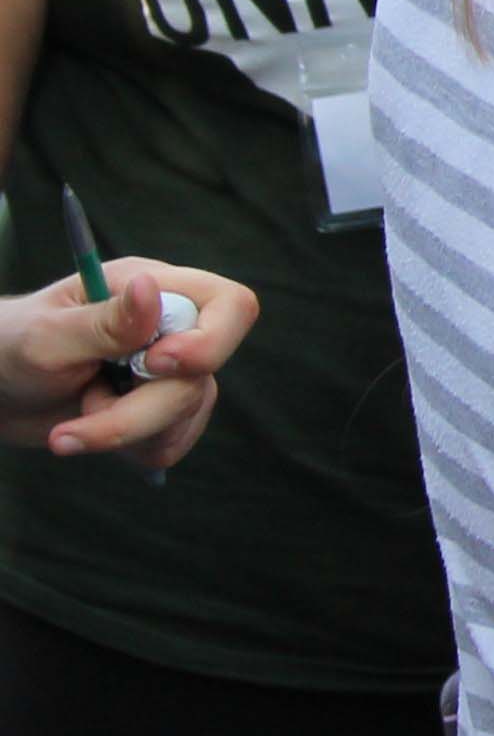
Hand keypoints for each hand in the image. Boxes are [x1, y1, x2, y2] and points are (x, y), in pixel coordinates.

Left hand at [0, 262, 253, 472]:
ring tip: (72, 422)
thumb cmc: (9, 348)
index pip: (229, 305)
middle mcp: (171, 329)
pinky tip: (90, 433)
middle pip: (204, 375)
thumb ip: (105, 322)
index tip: (155, 365)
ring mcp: (170, 374)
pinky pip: (172, 442)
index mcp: (152, 289)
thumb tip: (150, 288)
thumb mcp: (47, 336)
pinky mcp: (159, 412)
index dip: (211, 341)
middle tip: (83, 414)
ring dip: (124, 432)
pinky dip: (129, 448)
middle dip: (141, 409)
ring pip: (187, 415)